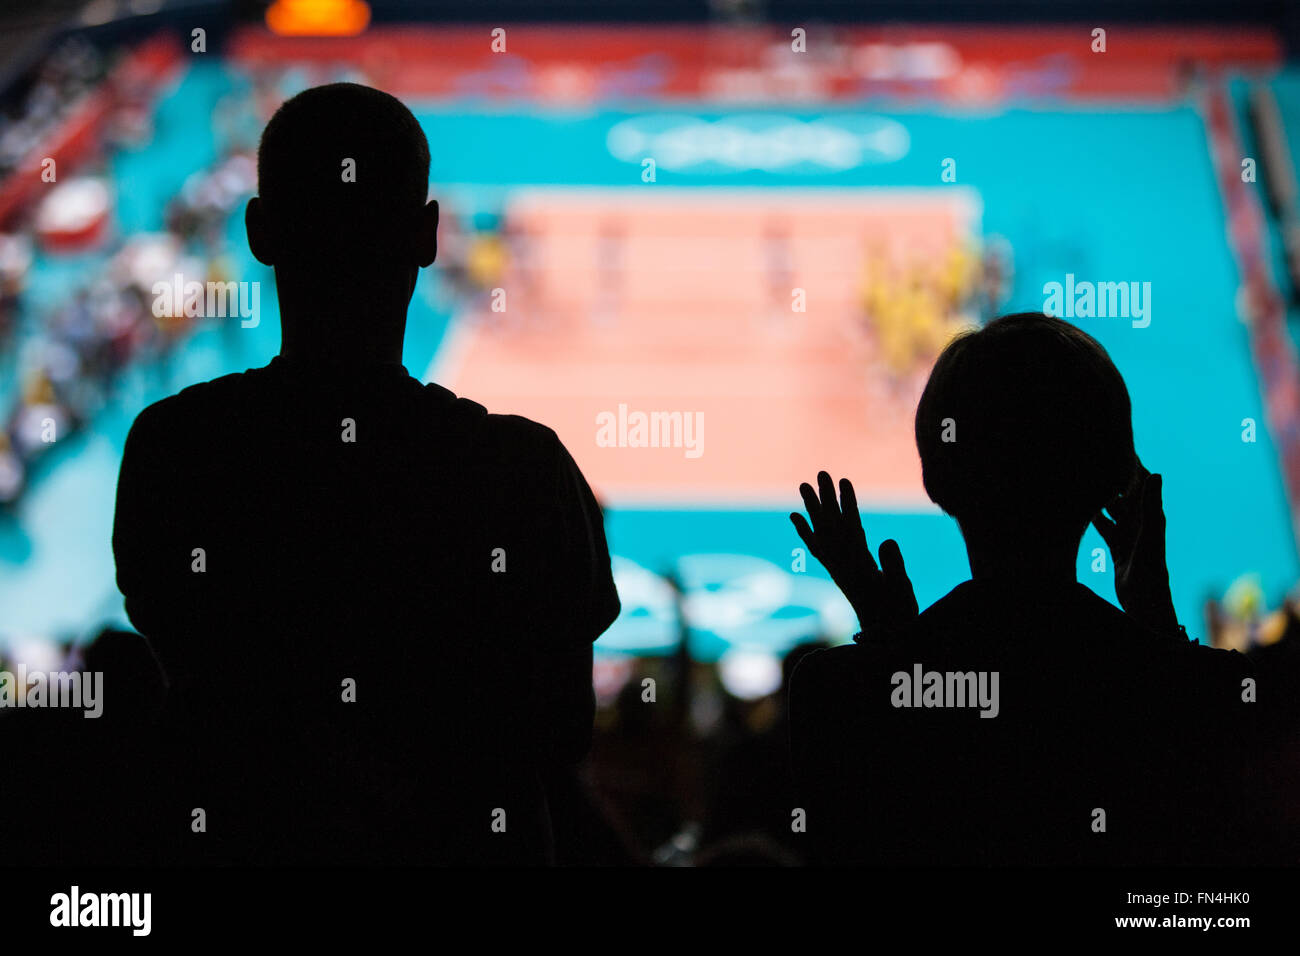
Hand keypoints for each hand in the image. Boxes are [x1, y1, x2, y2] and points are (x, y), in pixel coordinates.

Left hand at [790, 471, 917, 638]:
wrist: (886, 640)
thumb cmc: (899, 615)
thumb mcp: (902, 591)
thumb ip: (894, 566)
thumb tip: (886, 541)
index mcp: (860, 568)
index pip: (852, 530)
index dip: (848, 505)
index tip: (844, 482)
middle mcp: (844, 566)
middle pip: (831, 527)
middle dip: (826, 499)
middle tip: (821, 473)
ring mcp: (838, 569)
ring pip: (822, 533)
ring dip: (814, 508)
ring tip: (804, 484)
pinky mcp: (839, 573)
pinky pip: (817, 548)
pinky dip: (805, 530)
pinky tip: (795, 516)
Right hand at [1091, 468, 1179, 633]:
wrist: (1144, 599)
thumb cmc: (1151, 567)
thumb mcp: (1150, 533)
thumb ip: (1150, 504)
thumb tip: (1155, 473)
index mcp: (1149, 514)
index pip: (1140, 482)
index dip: (1131, 464)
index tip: (1119, 444)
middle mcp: (1139, 521)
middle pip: (1124, 493)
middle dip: (1112, 478)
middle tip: (1095, 460)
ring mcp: (1127, 533)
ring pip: (1111, 508)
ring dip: (1101, 497)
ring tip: (1084, 481)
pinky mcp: (1117, 546)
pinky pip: (1104, 526)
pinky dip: (1094, 517)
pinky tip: (1081, 509)